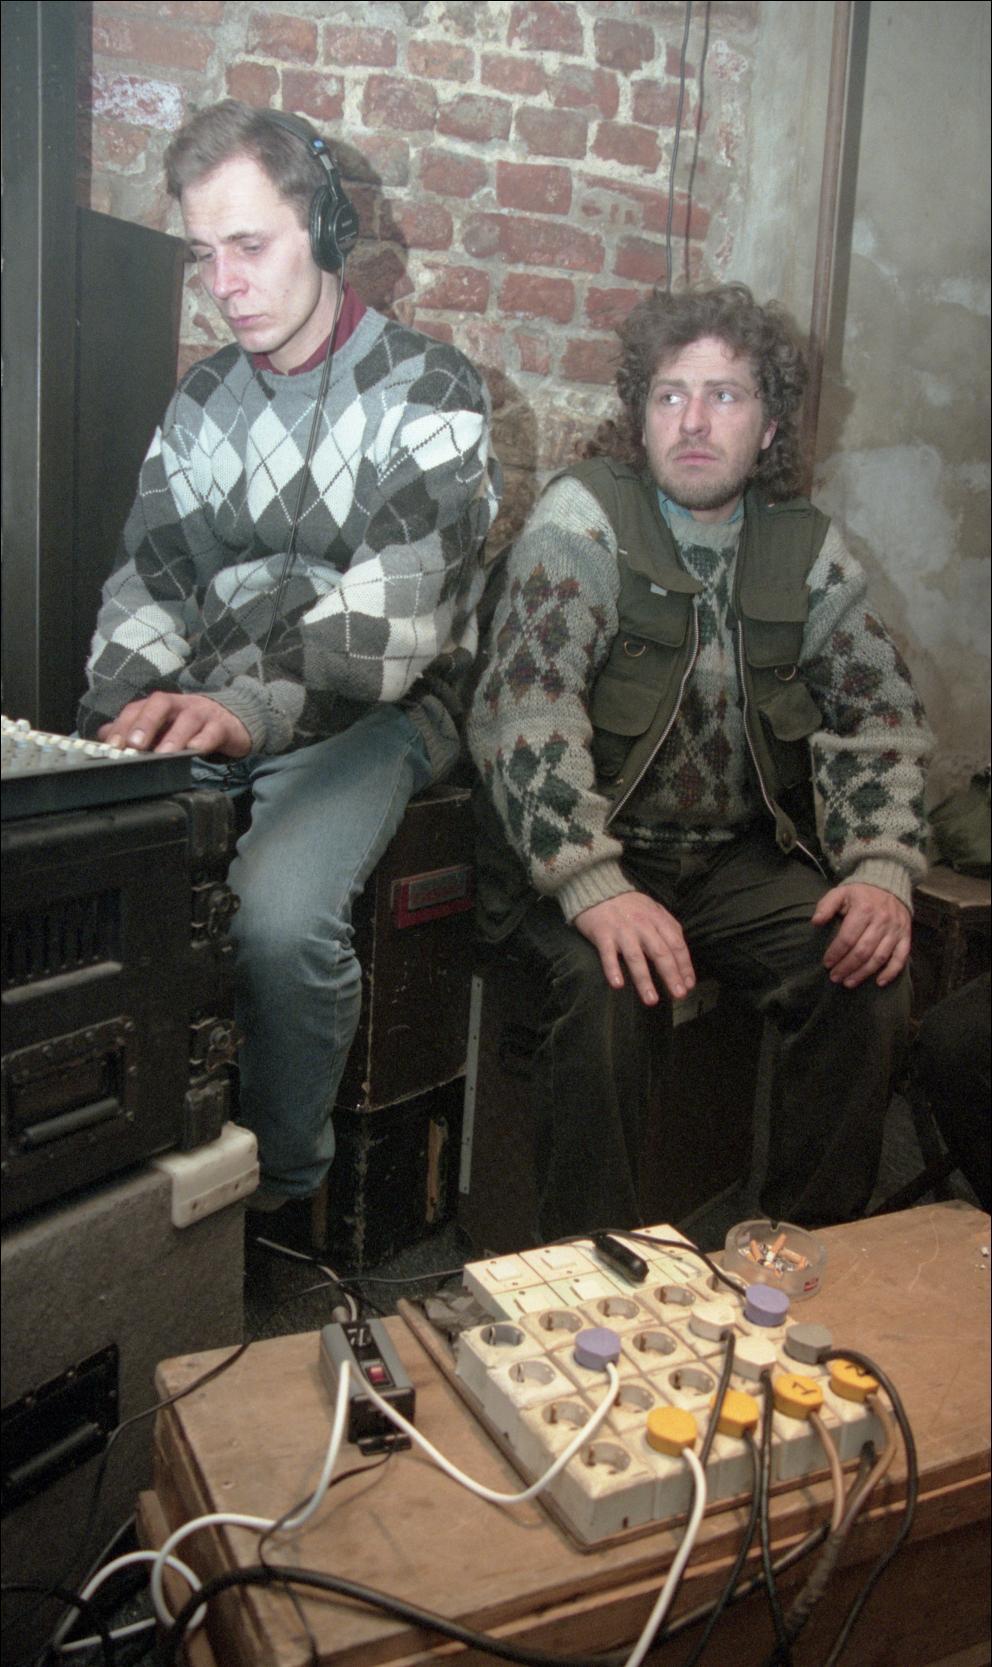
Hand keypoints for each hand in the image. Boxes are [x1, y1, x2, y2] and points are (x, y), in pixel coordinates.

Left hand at [98, 693, 250, 757]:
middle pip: (160, 703)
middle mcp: (179, 705)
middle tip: (135, 745)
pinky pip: (213, 731)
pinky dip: (204, 740)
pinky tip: (195, 750)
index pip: (137, 708)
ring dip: (174, 736)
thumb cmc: (190, 727)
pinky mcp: (223, 726)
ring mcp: (202, 714)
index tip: (114, 746)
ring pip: (187, 718)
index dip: (124, 724)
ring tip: (163, 754)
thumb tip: (105, 736)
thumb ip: (133, 730)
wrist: (231, 721)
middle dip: (146, 723)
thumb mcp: (161, 727)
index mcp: (160, 706)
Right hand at [574, 892, 695, 1004]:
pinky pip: (608, 954)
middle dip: (671, 975)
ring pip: (635, 957)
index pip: (676, 944)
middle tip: (679, 995)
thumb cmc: (628, 904)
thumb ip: (668, 928)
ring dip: (644, 980)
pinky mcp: (602, 934)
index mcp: (658, 919)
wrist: (597, 887)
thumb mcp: (653, 909)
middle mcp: (642, 925)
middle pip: (660, 953)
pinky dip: (612, 969)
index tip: (689, 985)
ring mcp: (622, 931)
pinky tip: (617, 985)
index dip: (684, 966)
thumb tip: (681, 956)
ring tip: (651, 1000)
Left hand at [812, 882, 911, 988]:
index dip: (836, 953)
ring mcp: (895, 930)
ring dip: (863, 973)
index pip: (848, 937)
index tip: (826, 963)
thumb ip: (826, 906)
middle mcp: (882, 921)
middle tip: (834, 977)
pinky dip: (891, 972)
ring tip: (848, 982)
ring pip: (879, 957)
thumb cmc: (860, 894)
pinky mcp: (905, 936)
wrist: (889, 885)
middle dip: (847, 967)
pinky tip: (878, 982)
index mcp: (864, 909)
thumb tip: (815, 922)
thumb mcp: (840, 893)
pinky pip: (901, 958)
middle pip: (863, 951)